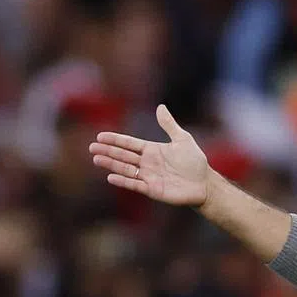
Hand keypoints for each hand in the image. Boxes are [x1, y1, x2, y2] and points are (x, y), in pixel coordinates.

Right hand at [89, 104, 209, 206]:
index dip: (115, 140)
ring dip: (111, 164)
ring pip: (125, 169)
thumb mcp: (183, 140)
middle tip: (91, 148)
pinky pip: (135, 184)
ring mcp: (149, 177)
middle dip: (108, 151)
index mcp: (152, 150)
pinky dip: (123, 181)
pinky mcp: (152, 190)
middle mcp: (147, 163)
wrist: (204, 184)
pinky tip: (111, 176)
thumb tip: (160, 107)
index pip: (129, 143)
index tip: (100, 136)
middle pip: (123, 156)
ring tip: (96, 159)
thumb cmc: (195, 162)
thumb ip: (169, 125)